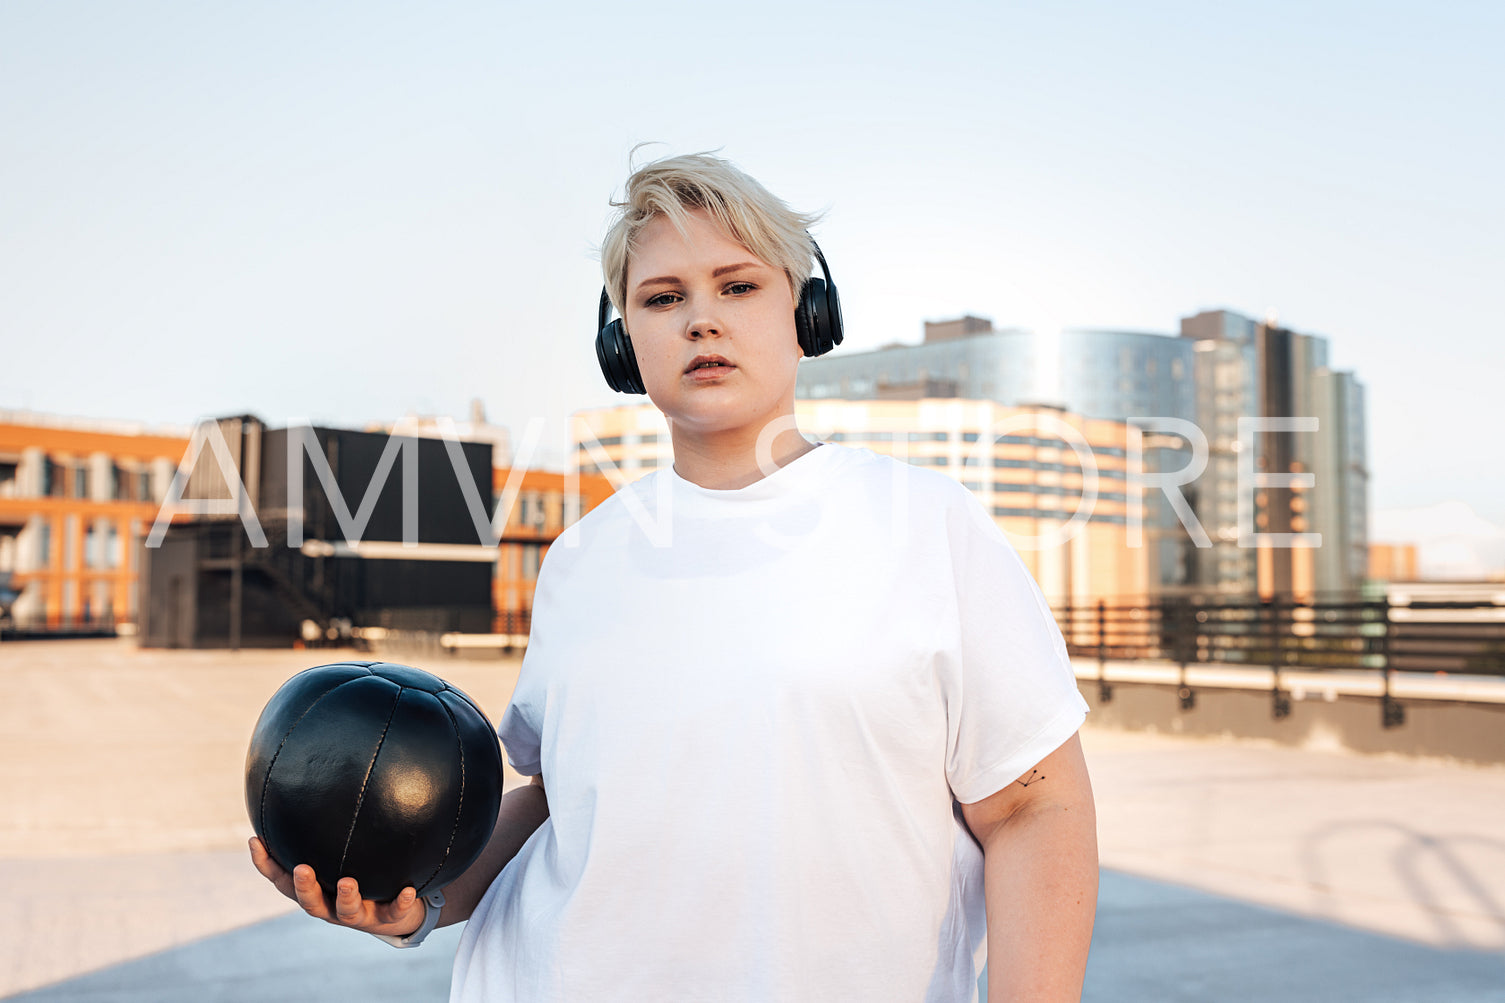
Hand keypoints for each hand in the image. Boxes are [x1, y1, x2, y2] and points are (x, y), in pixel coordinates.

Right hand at [249, 836, 426, 937]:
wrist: (396, 910)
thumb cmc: (361, 875)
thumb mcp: (341, 854)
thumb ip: (327, 827)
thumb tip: (316, 779)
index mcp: (316, 891)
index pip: (283, 881)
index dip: (266, 864)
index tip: (256, 840)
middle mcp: (332, 905)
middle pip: (311, 903)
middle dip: (304, 887)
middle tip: (302, 869)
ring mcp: (359, 914)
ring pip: (347, 911)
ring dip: (346, 897)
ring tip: (347, 881)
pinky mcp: (387, 918)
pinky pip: (394, 912)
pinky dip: (400, 903)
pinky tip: (408, 890)